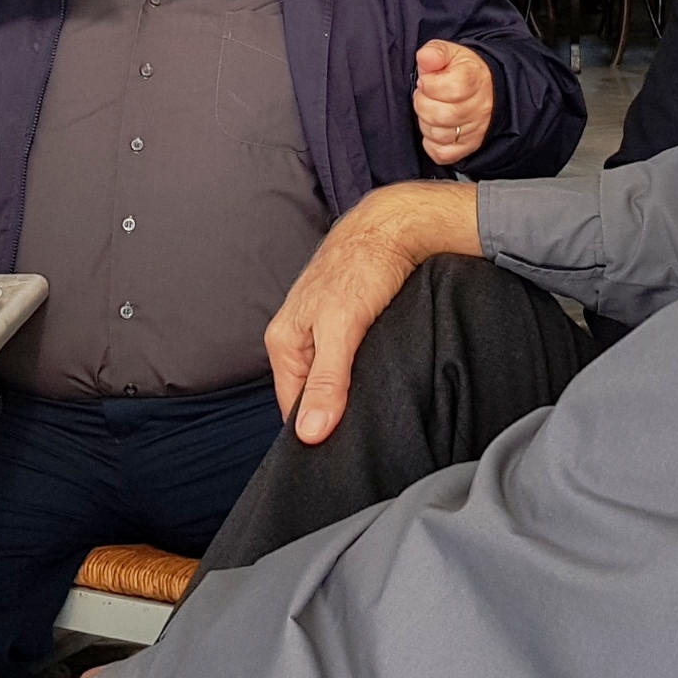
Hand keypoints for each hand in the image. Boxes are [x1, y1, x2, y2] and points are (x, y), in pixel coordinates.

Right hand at [265, 182, 479, 442]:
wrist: (394, 225)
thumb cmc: (364, 266)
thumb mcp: (343, 328)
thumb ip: (327, 381)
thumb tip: (309, 434)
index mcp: (284, 342)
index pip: (291, 409)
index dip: (315, 433)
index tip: (344, 453)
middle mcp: (298, 339)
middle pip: (311, 396)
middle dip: (335, 414)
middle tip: (368, 432)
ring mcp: (323, 332)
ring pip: (334, 380)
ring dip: (353, 394)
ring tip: (379, 407)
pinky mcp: (348, 326)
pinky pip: (351, 363)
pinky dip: (366, 375)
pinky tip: (384, 380)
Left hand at [411, 40, 493, 165]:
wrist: (488, 89)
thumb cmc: (463, 71)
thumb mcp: (450, 53)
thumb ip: (435, 52)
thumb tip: (425, 58)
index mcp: (473, 79)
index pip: (443, 88)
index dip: (427, 84)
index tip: (428, 80)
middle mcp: (478, 107)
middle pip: (438, 115)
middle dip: (423, 103)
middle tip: (428, 96)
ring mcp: (475, 130)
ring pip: (437, 135)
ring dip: (426, 122)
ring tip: (434, 109)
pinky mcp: (468, 147)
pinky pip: (441, 153)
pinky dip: (432, 143)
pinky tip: (437, 127)